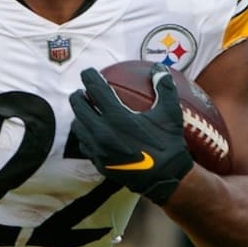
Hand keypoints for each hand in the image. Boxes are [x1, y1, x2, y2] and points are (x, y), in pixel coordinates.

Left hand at [69, 65, 193, 204]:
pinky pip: (83, 143)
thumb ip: (164, 88)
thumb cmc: (168, 144)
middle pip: (79, 105)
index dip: (89, 77)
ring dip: (80, 114)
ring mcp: (97, 148)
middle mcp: (102, 131)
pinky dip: (84, 133)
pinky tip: (91, 131)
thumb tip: (158, 68)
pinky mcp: (96, 160)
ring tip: (86, 109)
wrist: (164, 178)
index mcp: (117, 117)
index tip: (88, 72)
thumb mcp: (170, 114)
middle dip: (79, 95)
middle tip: (84, 91)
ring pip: (77, 124)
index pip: (95, 89)